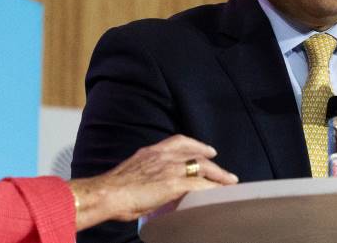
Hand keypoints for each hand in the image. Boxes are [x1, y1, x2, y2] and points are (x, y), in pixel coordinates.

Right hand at [69, 134, 238, 229]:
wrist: (107, 193)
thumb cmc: (112, 189)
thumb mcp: (132, 172)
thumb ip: (145, 173)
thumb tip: (150, 184)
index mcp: (152, 151)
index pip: (179, 141)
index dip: (196, 145)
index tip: (206, 149)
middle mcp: (164, 156)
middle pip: (196, 155)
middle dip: (213, 162)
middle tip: (224, 171)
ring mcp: (170, 169)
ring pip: (203, 168)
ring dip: (218, 176)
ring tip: (229, 182)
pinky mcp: (174, 184)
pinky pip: (200, 186)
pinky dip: (212, 189)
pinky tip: (219, 194)